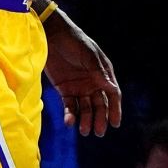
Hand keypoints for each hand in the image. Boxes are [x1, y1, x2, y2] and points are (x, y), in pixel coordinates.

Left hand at [43, 11, 121, 136]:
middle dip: (100, 118)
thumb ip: (100, 73)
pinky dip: (70, 115)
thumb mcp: (89, 56)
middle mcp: (93, 82)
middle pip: (100, 104)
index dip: (115, 109)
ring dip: (86, 119)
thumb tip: (113, 89)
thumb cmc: (75, 41)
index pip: (112, 94)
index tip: (115, 123)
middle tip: (98, 132)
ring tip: (84, 130)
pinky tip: (70, 122)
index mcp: (103, 73)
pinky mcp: (64, 89)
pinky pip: (70, 106)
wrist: (52, 35)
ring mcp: (79, 86)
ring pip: (86, 108)